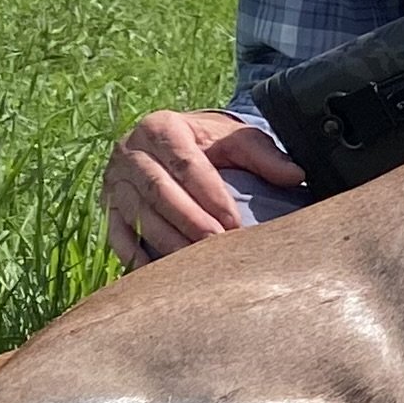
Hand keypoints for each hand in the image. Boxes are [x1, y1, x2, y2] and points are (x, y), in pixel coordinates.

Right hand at [100, 110, 304, 267]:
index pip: (185, 164)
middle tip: (218, 246)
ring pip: (139, 215)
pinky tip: (160, 275)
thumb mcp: (237, 140)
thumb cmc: (211, 143)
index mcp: (160, 127)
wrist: (173, 142)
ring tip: (198, 264)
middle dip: (190, 222)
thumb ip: (265, 156)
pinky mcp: (108, 208)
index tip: (235, 223)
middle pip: (159, 191)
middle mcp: (129, 152)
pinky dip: (137, 257)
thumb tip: (295, 176)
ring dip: (169, 241)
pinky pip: (118, 236)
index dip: (210, 195)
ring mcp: (114, 182)